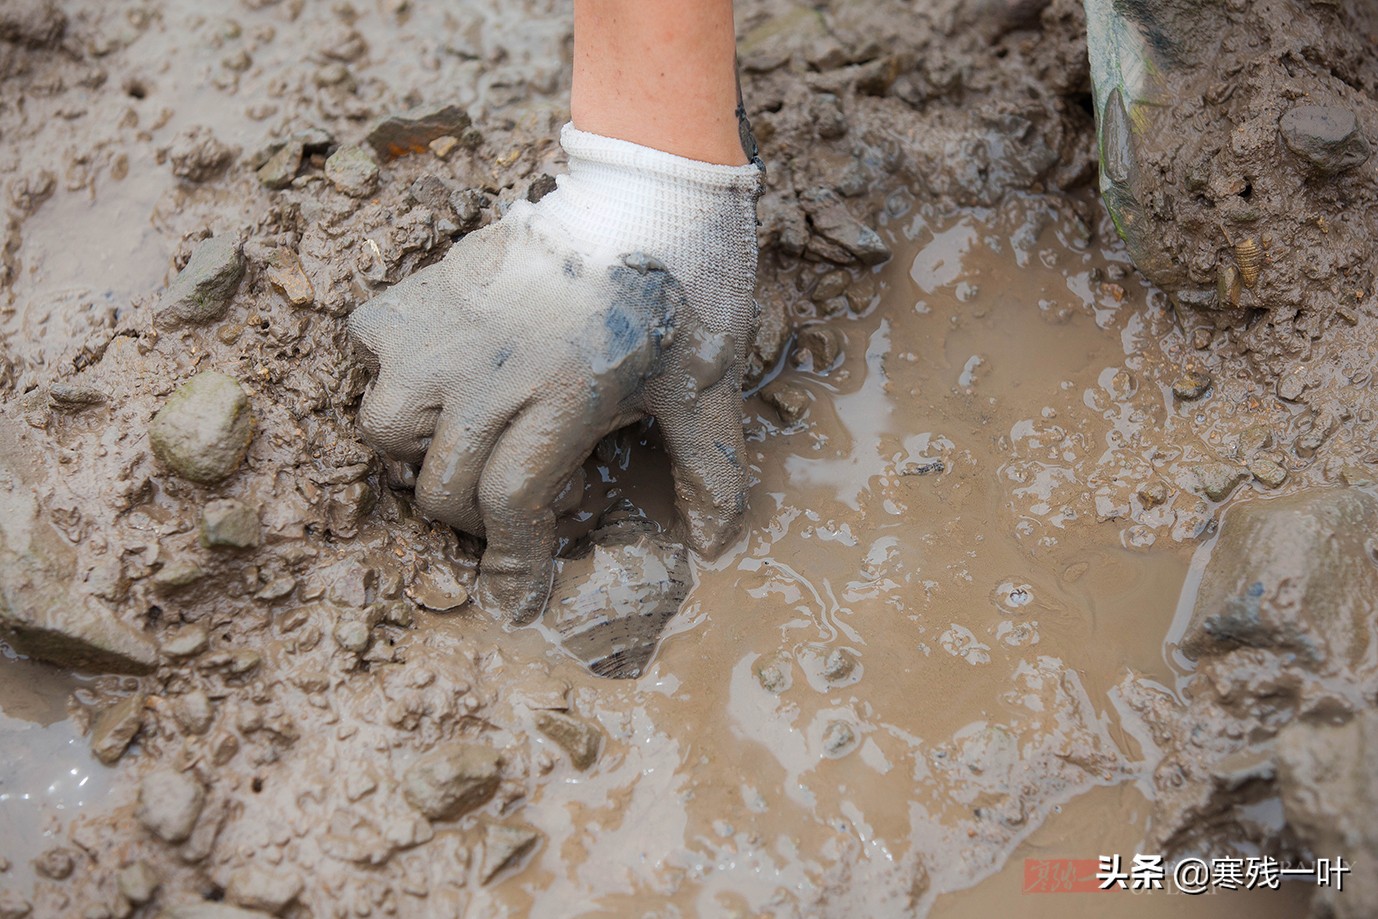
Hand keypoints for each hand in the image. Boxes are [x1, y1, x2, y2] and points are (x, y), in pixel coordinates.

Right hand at [348, 124, 762, 622]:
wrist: (635, 193)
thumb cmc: (675, 292)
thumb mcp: (702, 385)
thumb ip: (709, 466)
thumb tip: (719, 543)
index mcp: (561, 396)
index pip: (511, 504)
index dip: (513, 562)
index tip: (516, 599)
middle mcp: (487, 371)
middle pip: (444, 489)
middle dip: (477, 516)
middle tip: (512, 498)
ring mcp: (438, 331)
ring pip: (387, 431)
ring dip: (426, 449)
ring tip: (473, 430)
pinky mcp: (410, 295)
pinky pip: (369, 359)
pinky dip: (395, 376)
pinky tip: (446, 370)